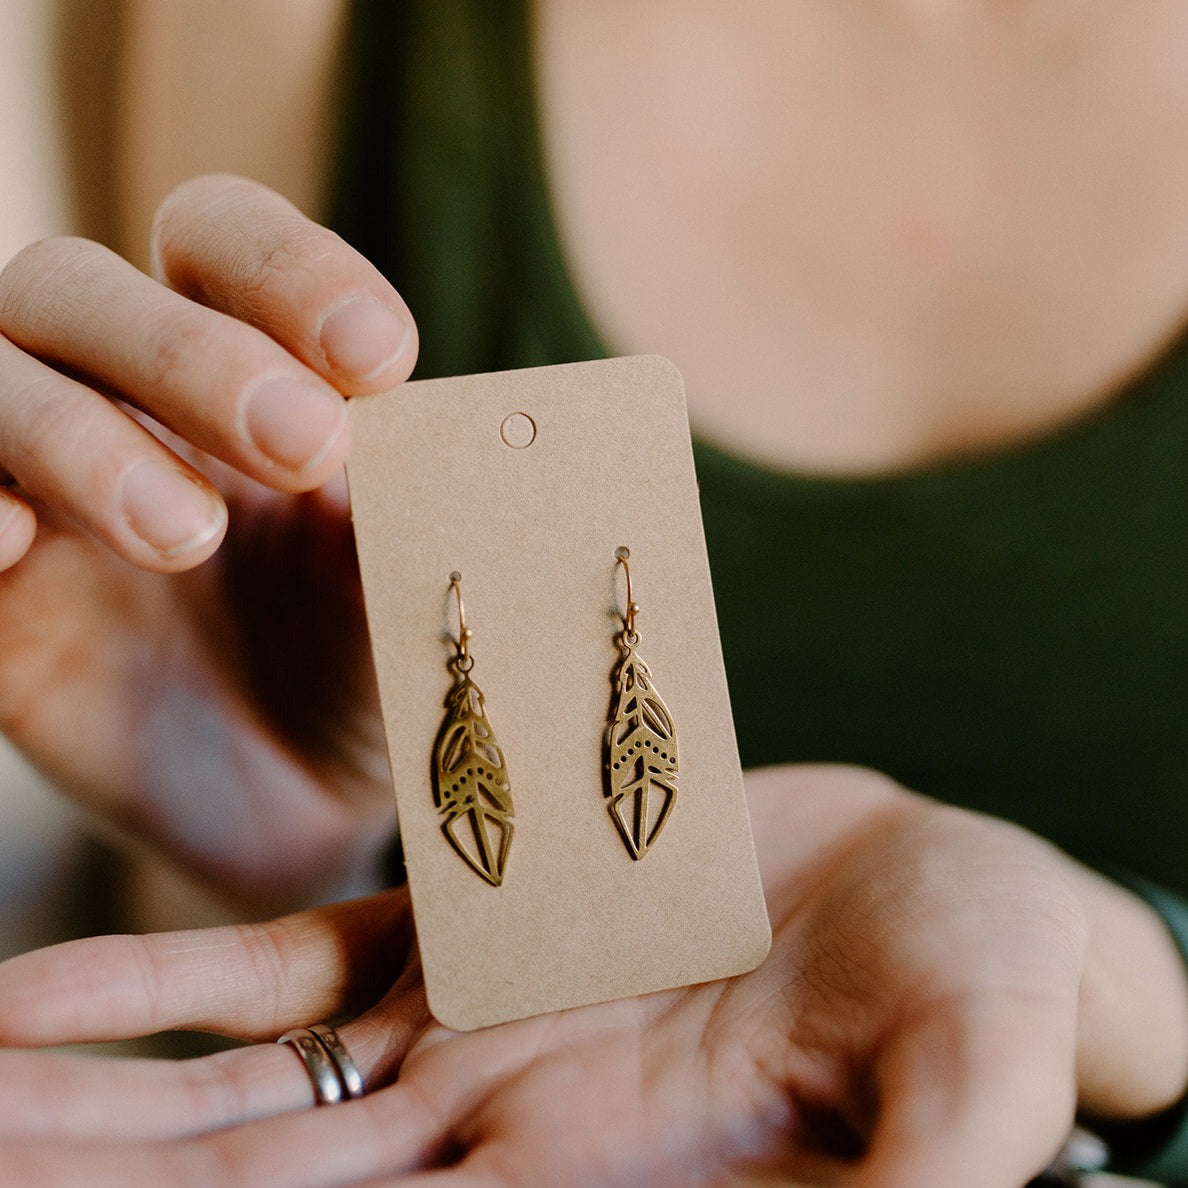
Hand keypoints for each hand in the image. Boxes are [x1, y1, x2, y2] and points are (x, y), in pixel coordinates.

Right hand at [0, 175, 417, 906]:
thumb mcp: (400, 576)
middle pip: (77, 287)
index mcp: (234, 365)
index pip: (217, 242)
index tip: (380, 358)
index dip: (285, 268)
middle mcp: (115, 402)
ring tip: (185, 535)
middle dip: (186, 354)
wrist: (315, 801)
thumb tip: (414, 418)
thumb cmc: (373, 661)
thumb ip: (393, 491)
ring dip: (74, 436)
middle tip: (305, 445)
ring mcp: (34, 493)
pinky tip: (8, 541)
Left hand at [2, 766, 1183, 1185]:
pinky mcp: (488, 928)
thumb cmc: (990, 993)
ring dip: (84, 1097)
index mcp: (591, 1182)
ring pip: (234, 1084)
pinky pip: (296, 959)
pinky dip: (169, 979)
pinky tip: (43, 991)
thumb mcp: (980, 1087)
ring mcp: (478, 1024)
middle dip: (86, 1180)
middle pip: (244, 1182)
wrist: (951, 895)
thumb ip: (929, 1172)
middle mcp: (497, 1126)